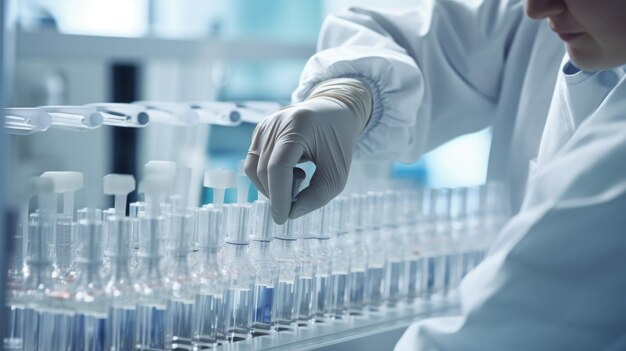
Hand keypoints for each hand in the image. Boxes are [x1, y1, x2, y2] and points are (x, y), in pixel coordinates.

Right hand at [245, 97, 365, 223]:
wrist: (334, 111)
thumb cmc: (338, 142)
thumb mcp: (337, 172)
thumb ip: (317, 196)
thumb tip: (289, 214)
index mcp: (298, 125)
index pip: (278, 166)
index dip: (278, 196)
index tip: (282, 219)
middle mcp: (275, 122)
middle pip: (265, 171)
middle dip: (279, 193)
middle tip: (302, 194)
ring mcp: (263, 125)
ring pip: (254, 170)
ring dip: (274, 186)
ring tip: (300, 177)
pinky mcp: (258, 132)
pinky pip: (254, 164)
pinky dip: (269, 177)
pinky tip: (291, 169)